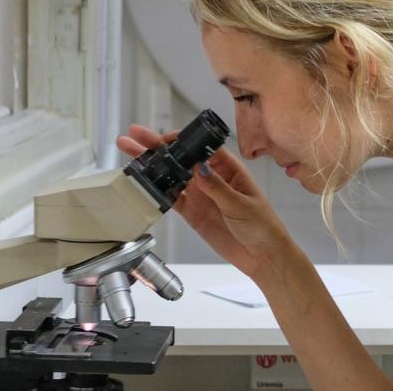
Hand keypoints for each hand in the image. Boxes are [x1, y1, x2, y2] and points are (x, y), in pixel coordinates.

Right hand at [116, 124, 295, 279]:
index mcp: (229, 169)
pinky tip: (140, 182)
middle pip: (181, 157)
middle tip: (134, 135)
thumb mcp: (241, 205)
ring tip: (130, 155)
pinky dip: (157, 192)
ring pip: (172, 176)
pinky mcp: (193, 212)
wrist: (262, 256)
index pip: (202, 147)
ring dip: (152, 166)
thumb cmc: (262, 226)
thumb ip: (218, 187)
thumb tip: (200, 167)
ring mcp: (200, 195)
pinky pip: (172, 199)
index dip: (182, 139)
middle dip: (157, 146)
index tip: (164, 138)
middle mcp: (211, 178)